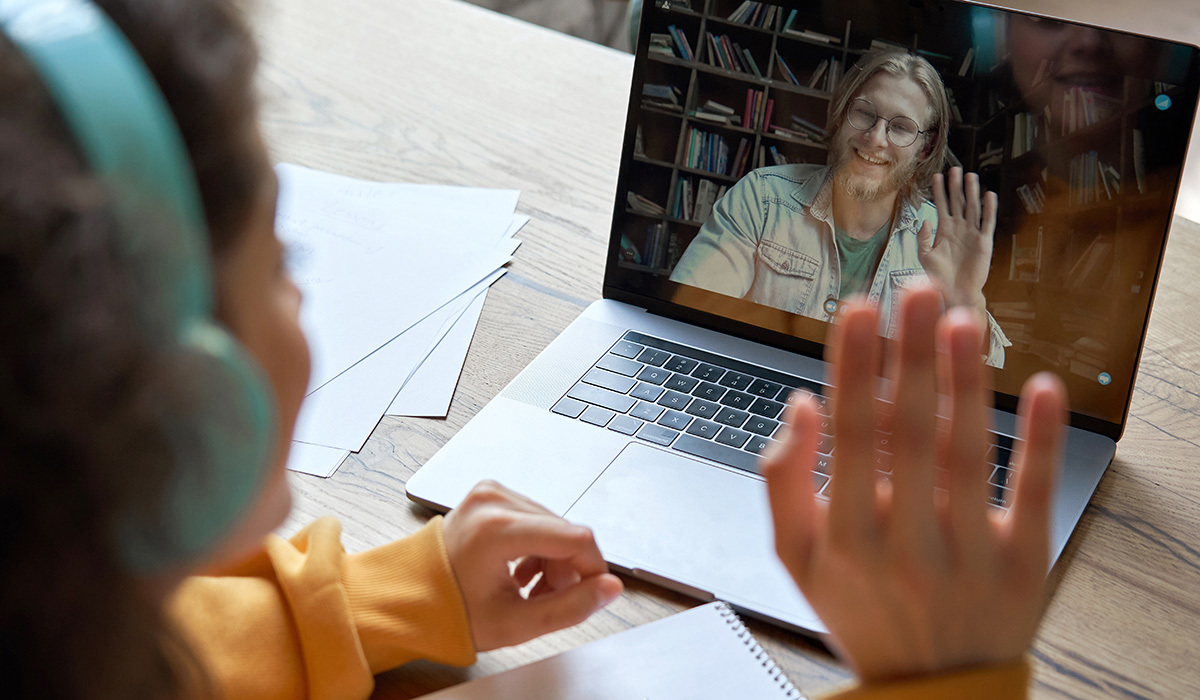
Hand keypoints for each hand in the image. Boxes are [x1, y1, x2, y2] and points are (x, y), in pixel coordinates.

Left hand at [442, 481, 623, 651]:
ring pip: (553, 524)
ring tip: (529, 588)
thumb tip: (610, 589)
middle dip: (568, 568)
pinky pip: (535, 517)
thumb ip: (570, 607)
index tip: (593, 593)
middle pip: (565, 530)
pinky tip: (521, 570)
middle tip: (545, 598)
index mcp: (496, 528)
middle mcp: (494, 500)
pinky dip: (538, 544)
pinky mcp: (490, 493)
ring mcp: (490, 492)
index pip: (576, 538)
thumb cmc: (452, 612)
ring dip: (553, 558)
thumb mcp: (516, 623)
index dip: (594, 569)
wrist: (409, 597)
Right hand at [763, 286, 1066, 680]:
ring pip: (967, 454)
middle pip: (910, 433)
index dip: (853, 368)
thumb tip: (799, 405)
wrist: (931, 687)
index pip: (850, 435)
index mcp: (845, 537)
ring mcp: (969, 554)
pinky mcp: (1024, 562)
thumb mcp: (795, 558)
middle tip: (914, 291)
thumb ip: (783, 482)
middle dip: (911, 355)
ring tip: (960, 322)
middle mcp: (905, 543)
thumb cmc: (860, 608)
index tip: (857, 311)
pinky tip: (1042, 387)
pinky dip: (1040, 438)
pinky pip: (1035, 493)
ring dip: (965, 382)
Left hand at [917, 167, 997, 312]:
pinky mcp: (984, 242)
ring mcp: (972, 234)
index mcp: (944, 231)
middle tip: (955, 168)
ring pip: (972, 208)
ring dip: (972, 192)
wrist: (955, 292)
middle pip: (958, 202)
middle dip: (956, 186)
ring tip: (970, 176)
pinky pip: (987, 222)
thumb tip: (925, 220)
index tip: (937, 176)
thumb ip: (924, 238)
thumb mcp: (925, 256)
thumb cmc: (939, 277)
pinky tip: (988, 195)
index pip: (941, 205)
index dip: (939, 191)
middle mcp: (959, 229)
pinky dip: (989, 209)